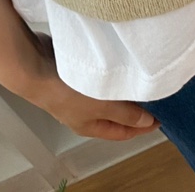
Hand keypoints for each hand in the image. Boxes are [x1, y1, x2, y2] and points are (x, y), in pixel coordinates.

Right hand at [8, 31, 161, 141]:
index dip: (142, 127)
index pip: (122, 132)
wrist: (34, 67)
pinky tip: (116, 62)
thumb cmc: (64, 91)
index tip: (161, 118)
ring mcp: (77, 93)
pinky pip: (97, 77)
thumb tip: (147, 121)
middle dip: (133, 106)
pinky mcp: (73, 74)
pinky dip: (108, 73)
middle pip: (114, 113)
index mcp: (90, 126)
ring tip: (138, 77)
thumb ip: (126, 113)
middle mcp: (84, 112)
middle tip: (153, 94)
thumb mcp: (101, 105)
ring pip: (106, 94)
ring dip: (120, 87)